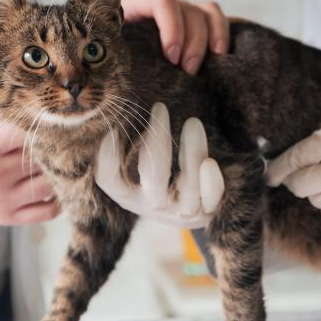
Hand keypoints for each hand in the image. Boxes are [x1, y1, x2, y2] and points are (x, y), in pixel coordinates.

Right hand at [0, 108, 59, 229]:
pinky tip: (53, 188)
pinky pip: (47, 212)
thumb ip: (5, 115)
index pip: (33, 132)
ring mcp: (3, 199)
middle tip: (67, 143)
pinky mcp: (7, 218)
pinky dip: (58, 201)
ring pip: (51, 183)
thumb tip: (39, 111)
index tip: (56, 125)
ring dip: (58, 173)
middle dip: (57, 149)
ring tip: (59, 164)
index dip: (49, 128)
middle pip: (45, 157)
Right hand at [94, 103, 224, 227]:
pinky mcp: (206, 212)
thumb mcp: (134, 161)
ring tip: (192, 123)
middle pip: (154, 178)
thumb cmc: (154, 173)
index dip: (108, 159)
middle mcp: (152, 204)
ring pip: (188, 188)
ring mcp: (181, 211)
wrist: (186, 207)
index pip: (109, 179)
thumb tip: (116, 113)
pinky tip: (209, 163)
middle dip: (158, 142)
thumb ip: (129, 140)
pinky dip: (212, 183)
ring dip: (192, 154)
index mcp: (127, 193)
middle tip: (160, 108)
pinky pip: (212, 200)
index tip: (113, 130)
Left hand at [122, 0, 228, 74]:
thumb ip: (116, 54)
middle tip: (187, 71)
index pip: (161, 3)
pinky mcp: (198, 23)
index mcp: (136, 6)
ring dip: (209, 40)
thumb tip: (112, 67)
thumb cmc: (115, 70)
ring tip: (201, 68)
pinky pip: (216, 17)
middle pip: (187, 10)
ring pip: (205, 12)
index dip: (172, 28)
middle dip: (192, 43)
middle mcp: (161, 6)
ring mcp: (181, 13)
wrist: (118, 79)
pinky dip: (222, 34)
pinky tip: (219, 56)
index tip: (172, 57)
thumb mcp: (114, 59)